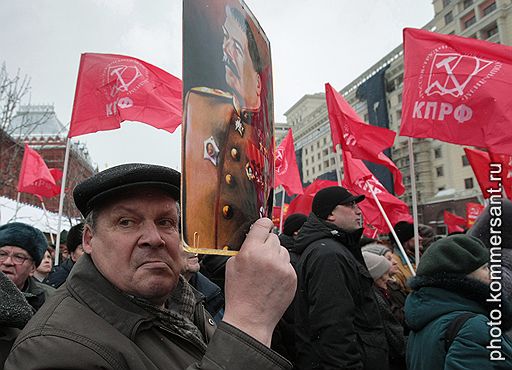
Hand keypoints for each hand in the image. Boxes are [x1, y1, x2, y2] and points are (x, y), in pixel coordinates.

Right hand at [222, 218, 296, 346]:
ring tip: (266, 271)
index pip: (263, 225)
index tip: (265, 225)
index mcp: (251, 251)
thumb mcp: (232, 266)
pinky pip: (288, 264)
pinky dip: (281, 269)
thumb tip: (254, 238)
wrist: (250, 318)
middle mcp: (269, 256)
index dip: (263, 224)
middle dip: (267, 244)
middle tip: (260, 257)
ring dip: (276, 256)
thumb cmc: (239, 294)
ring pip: (283, 250)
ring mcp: (282, 267)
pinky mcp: (291, 277)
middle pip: (274, 238)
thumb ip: (244, 248)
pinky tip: (272, 280)